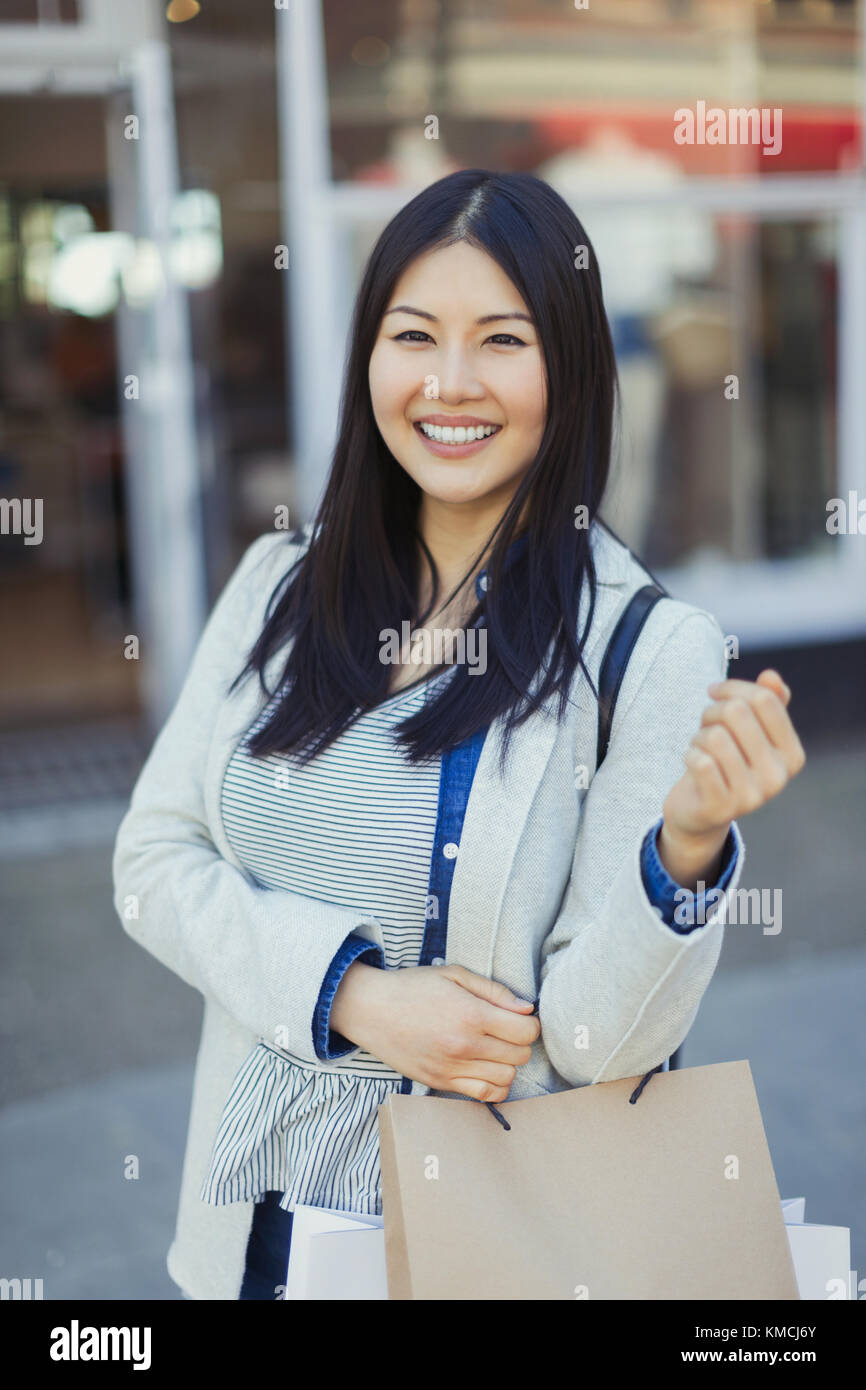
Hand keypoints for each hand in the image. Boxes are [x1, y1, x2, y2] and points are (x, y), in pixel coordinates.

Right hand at [330, 961, 540, 1102]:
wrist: (370, 1010)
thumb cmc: (412, 987)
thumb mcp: (454, 975)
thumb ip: (494, 991)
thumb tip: (526, 1009)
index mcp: (471, 1015)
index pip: (526, 1032)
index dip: (530, 1023)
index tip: (519, 1018)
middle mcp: (464, 1046)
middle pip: (519, 1056)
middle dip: (519, 1042)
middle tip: (505, 1030)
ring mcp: (452, 1069)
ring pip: (507, 1079)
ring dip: (507, 1064)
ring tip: (493, 1048)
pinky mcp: (440, 1083)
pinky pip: (484, 1096)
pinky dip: (494, 1085)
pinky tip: (485, 1068)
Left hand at [659, 669, 805, 885]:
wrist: (702, 813)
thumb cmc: (726, 762)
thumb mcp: (750, 732)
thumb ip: (767, 703)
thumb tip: (771, 676)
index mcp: (792, 755)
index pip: (764, 699)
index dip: (732, 688)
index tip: (715, 692)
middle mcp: (778, 777)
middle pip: (737, 712)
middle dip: (712, 711)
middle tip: (706, 725)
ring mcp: (751, 796)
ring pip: (715, 736)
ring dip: (699, 736)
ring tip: (700, 747)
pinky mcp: (721, 808)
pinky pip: (700, 762)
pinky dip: (690, 755)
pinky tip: (693, 762)